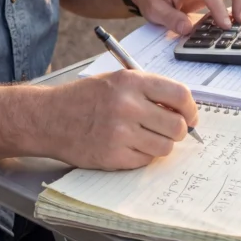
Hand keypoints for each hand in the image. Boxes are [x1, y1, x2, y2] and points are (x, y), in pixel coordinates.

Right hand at [45, 71, 198, 169]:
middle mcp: (128, 106)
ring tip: (146, 137)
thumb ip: (148, 90)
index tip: (191, 116)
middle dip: (179, 131)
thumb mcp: (116, 80)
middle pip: (177, 126)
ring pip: (165, 147)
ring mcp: (121, 133)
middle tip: (170, 130)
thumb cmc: (84, 98)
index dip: (191, 109)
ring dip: (161, 144)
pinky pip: (146, 160)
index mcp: (132, 82)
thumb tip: (183, 109)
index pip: (180, 95)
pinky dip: (143, 155)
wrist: (49, 118)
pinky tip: (128, 145)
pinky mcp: (114, 156)